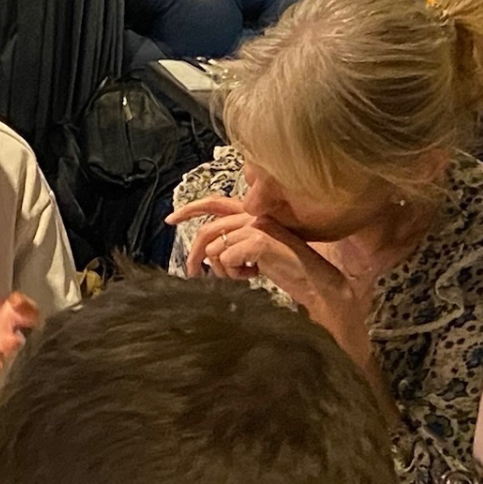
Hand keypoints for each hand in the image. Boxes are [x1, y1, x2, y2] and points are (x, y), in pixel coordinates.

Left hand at [168, 194, 346, 300]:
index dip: (188, 210)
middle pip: (206, 232)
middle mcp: (252, 214)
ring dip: (224, 271)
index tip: (169, 220)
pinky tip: (254, 275)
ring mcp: (256, 225)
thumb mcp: (254, 253)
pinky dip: (236, 274)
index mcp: (251, 213)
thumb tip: (205, 255)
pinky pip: (227, 259)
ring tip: (244, 275)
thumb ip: (233, 245)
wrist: (314, 280)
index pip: (213, 203)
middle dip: (194, 256)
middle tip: (193, 274)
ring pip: (214, 250)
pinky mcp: (259, 240)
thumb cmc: (285, 268)